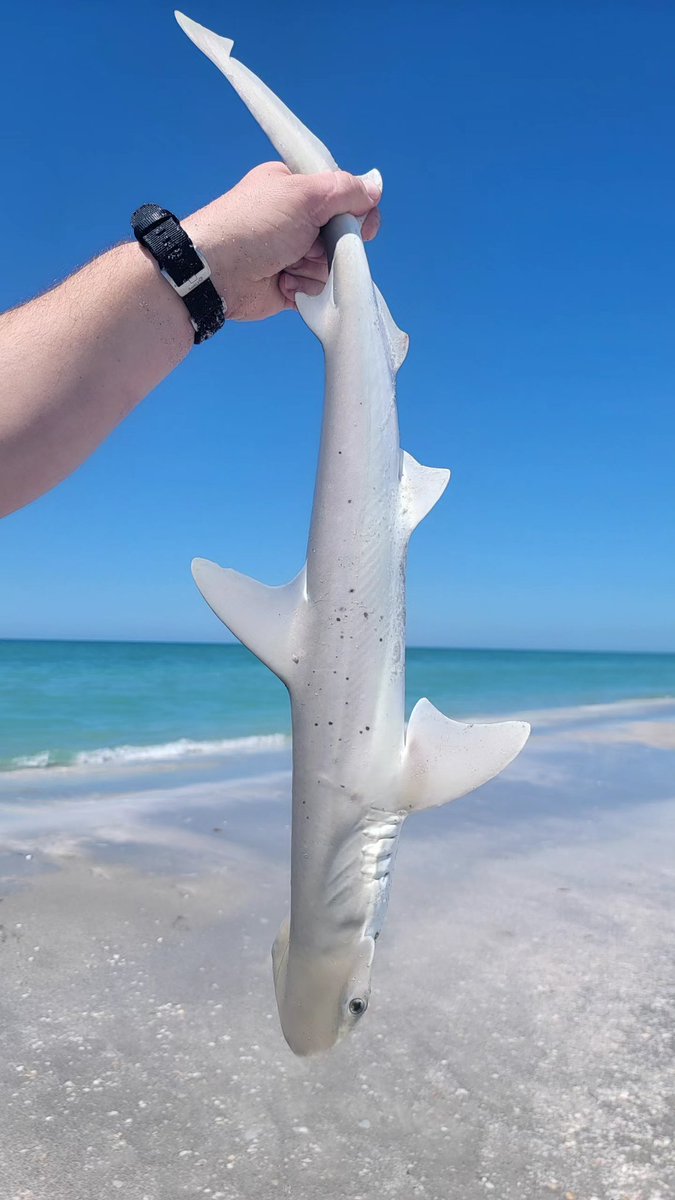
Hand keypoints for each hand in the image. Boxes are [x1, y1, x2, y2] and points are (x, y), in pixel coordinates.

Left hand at [182, 162, 381, 321]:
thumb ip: (345, 190)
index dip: (356, 213)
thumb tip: (375, 186)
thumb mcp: (305, 195)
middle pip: (342, 236)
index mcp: (296, 189)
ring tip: (288, 264)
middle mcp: (296, 220)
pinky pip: (317, 290)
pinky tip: (284, 282)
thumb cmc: (253, 225)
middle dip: (332, 245)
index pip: (343, 198)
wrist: (217, 272)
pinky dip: (305, 288)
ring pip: (331, 266)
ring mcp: (292, 253)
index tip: (358, 225)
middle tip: (309, 243)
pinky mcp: (289, 284)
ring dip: (315, 269)